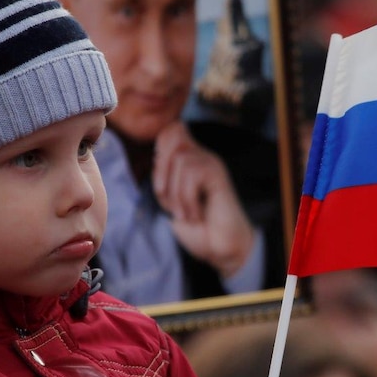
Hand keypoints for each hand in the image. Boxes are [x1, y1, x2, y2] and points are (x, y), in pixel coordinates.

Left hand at [152, 122, 254, 277]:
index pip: (171, 129)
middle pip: (172, 134)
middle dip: (161, 172)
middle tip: (168, 201)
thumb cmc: (197, 227)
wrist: (220, 247)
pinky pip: (193, 175)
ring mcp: (211, 163)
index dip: (158, 149)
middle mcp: (201, 156)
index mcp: (189, 160)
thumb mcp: (171, 201)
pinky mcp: (219, 175)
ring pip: (180, 160)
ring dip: (175, 194)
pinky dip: (187, 199)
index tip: (163, 184)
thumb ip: (164, 178)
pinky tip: (196, 215)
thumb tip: (157, 155)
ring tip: (185, 213)